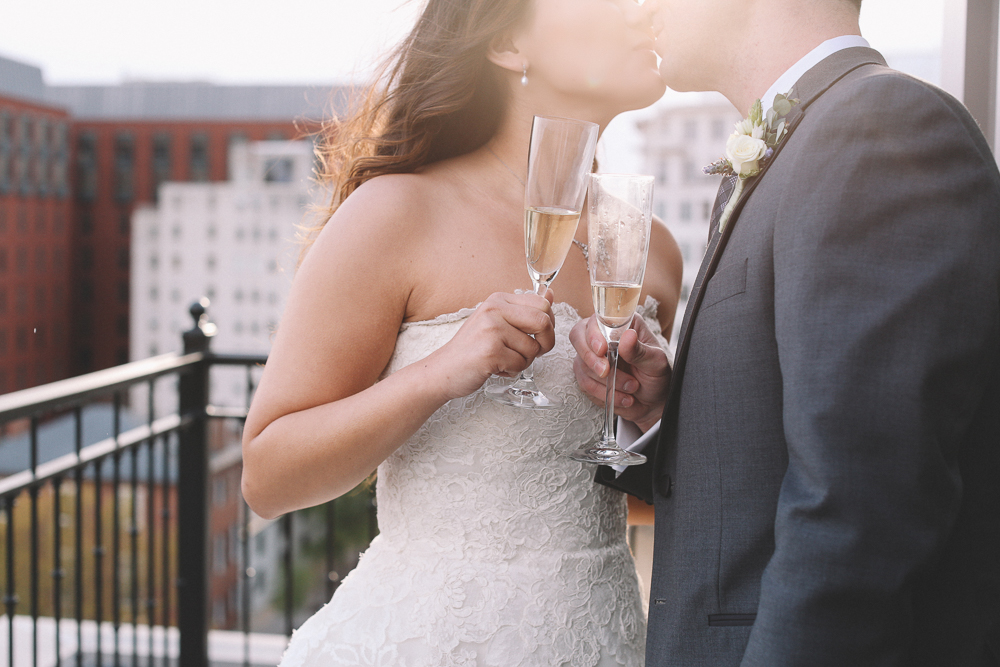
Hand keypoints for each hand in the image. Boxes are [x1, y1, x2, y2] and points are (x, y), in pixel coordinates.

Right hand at [427, 290, 555, 400]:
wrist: (443, 370)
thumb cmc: (472, 349)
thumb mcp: (497, 322)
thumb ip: (524, 310)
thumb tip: (550, 293)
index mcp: (498, 299)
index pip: (542, 304)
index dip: (548, 325)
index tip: (537, 337)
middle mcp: (495, 309)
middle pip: (543, 321)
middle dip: (545, 343)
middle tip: (532, 353)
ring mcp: (491, 329)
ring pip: (533, 348)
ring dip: (524, 362)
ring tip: (504, 361)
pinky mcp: (490, 351)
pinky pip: (521, 364)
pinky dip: (512, 371)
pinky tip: (496, 369)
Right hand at [570, 312, 669, 431]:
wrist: (653, 401)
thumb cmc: (656, 376)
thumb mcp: (656, 363)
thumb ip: (640, 351)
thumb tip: (627, 336)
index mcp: (622, 325)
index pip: (596, 320)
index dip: (593, 334)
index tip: (602, 350)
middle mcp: (603, 336)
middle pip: (578, 337)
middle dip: (591, 358)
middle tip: (607, 372)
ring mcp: (592, 355)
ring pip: (582, 364)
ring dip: (606, 381)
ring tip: (631, 388)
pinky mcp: (588, 374)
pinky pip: (584, 383)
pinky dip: (603, 393)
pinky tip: (623, 397)